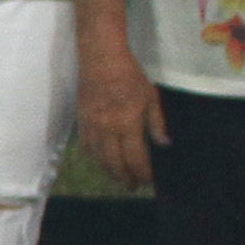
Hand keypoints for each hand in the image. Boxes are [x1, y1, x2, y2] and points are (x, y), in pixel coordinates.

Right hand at [74, 49, 166, 187]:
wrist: (100, 59)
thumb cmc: (129, 75)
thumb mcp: (151, 96)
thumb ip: (157, 122)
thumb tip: (164, 144)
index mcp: (128, 122)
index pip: (136, 157)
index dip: (143, 172)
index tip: (149, 180)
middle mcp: (108, 129)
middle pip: (115, 163)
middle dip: (125, 178)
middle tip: (132, 186)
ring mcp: (92, 126)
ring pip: (99, 158)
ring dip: (109, 171)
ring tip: (119, 178)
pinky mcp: (81, 121)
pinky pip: (87, 146)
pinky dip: (95, 158)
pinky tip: (102, 160)